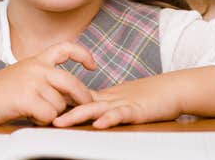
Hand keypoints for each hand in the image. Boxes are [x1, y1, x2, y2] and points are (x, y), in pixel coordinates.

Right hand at [0, 42, 96, 124]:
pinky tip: (31, 117)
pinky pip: (49, 115)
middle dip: (83, 96)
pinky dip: (43, 121)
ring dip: (53, 113)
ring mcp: (32, 82)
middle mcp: (37, 68)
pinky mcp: (27, 98)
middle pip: (72, 82)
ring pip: (60, 104)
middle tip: (87, 106)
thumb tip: (71, 94)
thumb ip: (45, 78)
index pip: (65, 48)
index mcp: (37, 59)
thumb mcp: (23, 73)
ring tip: (36, 111)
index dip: (83, 55)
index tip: (92, 65)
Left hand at [52, 75, 181, 128]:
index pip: (77, 99)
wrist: (175, 89)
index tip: (38, 108)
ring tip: (60, 122)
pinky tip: (98, 124)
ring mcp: (122, 103)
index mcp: (105, 97)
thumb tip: (89, 115)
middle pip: (79, 103)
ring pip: (94, 108)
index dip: (58, 103)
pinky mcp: (136, 110)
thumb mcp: (123, 102)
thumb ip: (105, 108)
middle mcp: (109, 99)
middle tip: (39, 115)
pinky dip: (108, 119)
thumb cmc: (151, 98)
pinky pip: (120, 115)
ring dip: (76, 115)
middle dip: (59, 110)